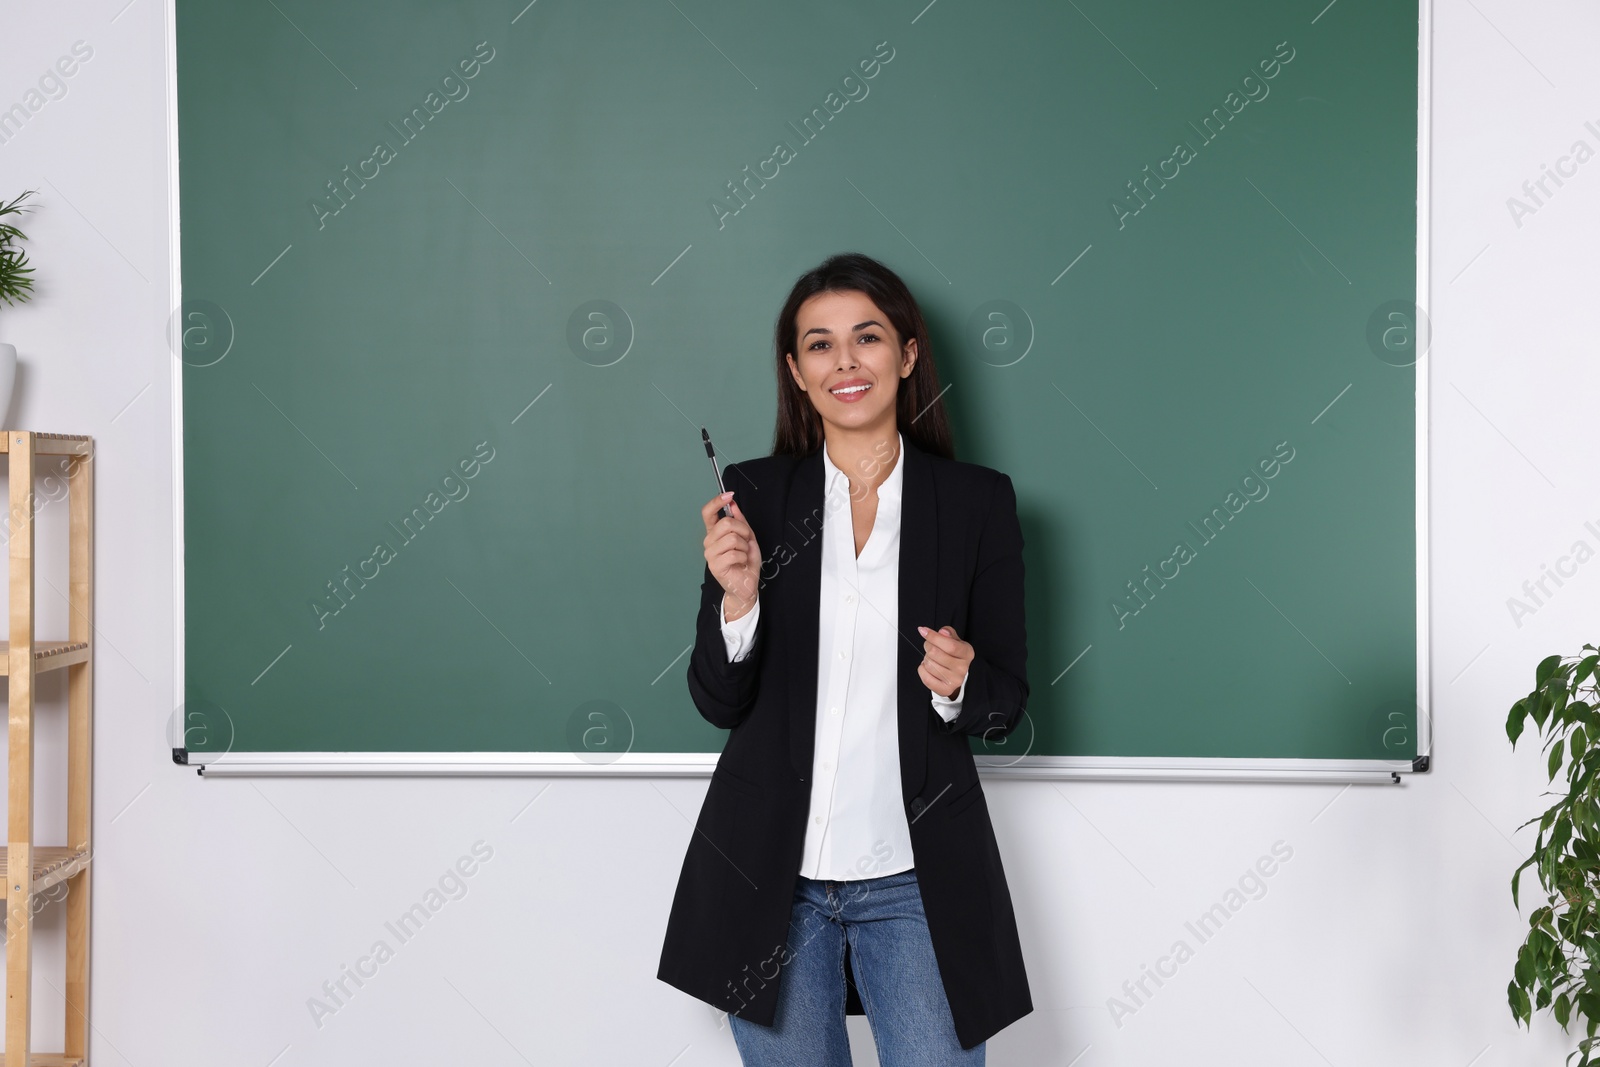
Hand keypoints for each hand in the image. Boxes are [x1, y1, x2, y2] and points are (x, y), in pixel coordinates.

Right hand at [702, 491, 759, 618]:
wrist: (746, 585)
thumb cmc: (745, 561)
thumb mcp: (747, 537)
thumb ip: (740, 521)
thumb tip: (733, 504)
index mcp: (714, 532)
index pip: (708, 513)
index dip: (717, 502)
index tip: (729, 495)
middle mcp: (709, 541)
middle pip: (726, 523)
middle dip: (743, 530)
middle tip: (746, 541)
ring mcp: (710, 554)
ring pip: (732, 538)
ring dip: (744, 546)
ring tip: (743, 554)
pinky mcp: (715, 565)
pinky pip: (734, 552)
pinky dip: (743, 556)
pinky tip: (740, 562)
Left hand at [916, 625, 972, 698]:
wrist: (956, 675)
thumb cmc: (953, 655)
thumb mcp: (954, 640)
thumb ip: (948, 633)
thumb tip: (942, 632)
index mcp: (967, 653)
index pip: (950, 645)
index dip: (934, 637)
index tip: (923, 631)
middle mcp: (963, 668)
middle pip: (935, 653)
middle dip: (928, 646)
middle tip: (929, 647)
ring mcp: (955, 681)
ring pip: (929, 665)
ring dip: (926, 659)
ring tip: (931, 659)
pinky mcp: (945, 690)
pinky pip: (926, 678)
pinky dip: (922, 670)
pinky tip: (928, 668)